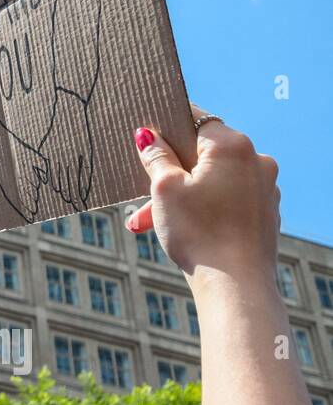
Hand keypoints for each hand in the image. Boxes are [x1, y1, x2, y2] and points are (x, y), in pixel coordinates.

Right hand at [124, 104, 279, 285]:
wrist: (235, 286)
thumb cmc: (198, 233)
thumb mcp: (164, 189)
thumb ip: (156, 157)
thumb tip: (148, 136)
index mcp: (232, 146)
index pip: (195, 118)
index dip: (167, 126)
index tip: (146, 138)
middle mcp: (256, 160)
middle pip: (201, 154)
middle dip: (168, 173)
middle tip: (139, 194)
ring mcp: (264, 187)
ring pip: (211, 179)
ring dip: (180, 195)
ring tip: (146, 221)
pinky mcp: (265, 212)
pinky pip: (226, 198)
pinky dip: (202, 208)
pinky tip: (180, 229)